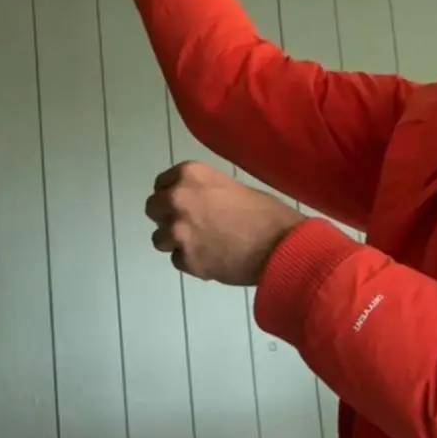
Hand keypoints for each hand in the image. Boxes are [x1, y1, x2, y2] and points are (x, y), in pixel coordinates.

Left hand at [143, 162, 303, 286]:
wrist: (283, 248)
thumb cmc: (268, 214)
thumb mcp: (235, 188)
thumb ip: (207, 192)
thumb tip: (197, 202)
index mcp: (191, 175)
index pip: (162, 183)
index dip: (171, 194)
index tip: (182, 203)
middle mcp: (177, 199)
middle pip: (153, 208)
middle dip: (167, 217)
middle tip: (189, 225)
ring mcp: (178, 231)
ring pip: (159, 238)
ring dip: (175, 242)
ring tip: (202, 245)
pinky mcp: (186, 260)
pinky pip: (177, 260)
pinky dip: (191, 262)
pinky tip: (212, 260)